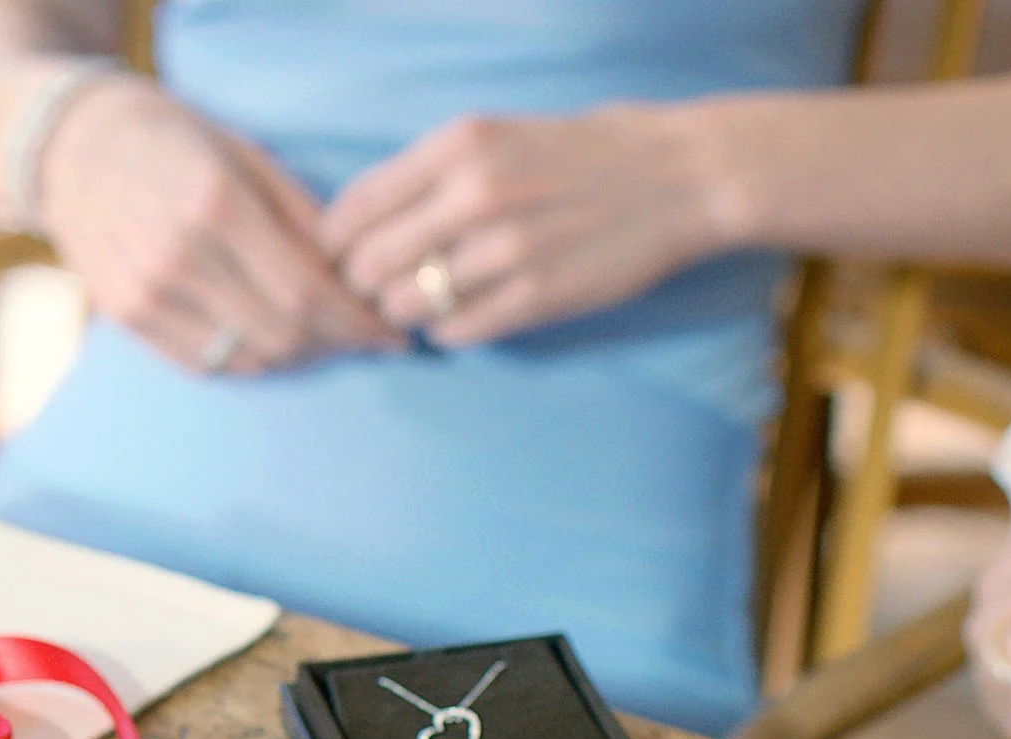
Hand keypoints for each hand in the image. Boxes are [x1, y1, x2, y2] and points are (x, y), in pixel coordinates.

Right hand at [38, 78, 398, 373]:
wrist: (73, 146)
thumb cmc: (175, 141)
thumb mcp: (247, 156)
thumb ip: (303, 218)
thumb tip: (359, 277)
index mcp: (216, 206)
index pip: (306, 292)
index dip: (357, 323)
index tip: (392, 334)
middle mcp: (178, 256)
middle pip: (282, 334)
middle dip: (336, 344)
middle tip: (364, 338)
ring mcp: (146, 292)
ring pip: (248, 358)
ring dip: (296, 358)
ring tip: (323, 340)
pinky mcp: (125, 316)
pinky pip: (206, 364)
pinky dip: (251, 360)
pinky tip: (273, 342)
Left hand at [320, 104, 733, 344]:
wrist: (677, 177)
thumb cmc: (577, 155)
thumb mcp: (494, 136)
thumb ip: (428, 175)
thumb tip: (358, 225)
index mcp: (458, 146)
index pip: (353, 209)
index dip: (334, 245)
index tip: (340, 259)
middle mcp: (475, 195)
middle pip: (369, 264)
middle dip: (362, 285)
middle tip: (377, 291)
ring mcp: (506, 250)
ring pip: (407, 304)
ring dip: (404, 312)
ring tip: (420, 305)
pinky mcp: (537, 297)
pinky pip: (455, 331)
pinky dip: (445, 331)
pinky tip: (460, 317)